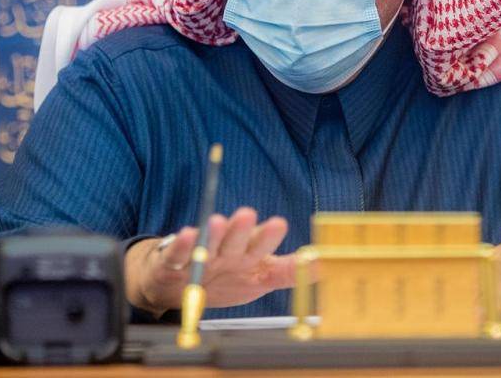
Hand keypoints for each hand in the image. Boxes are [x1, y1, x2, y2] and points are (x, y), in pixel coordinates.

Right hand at [125, 207, 295, 316]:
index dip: (268, 236)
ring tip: (217, 221)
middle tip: (248, 214)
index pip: (260, 245)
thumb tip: (325, 264)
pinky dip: (182, 246)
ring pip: (207, 243)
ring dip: (212, 233)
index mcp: (246, 255)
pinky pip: (179, 255)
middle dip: (241, 229)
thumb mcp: (259, 278)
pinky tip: (186, 234)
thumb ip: (288, 272)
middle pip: (235, 240)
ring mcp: (201, 255)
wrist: (179, 285)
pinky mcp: (175, 263)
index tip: (279, 224)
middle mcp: (225, 251)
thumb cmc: (224, 277)